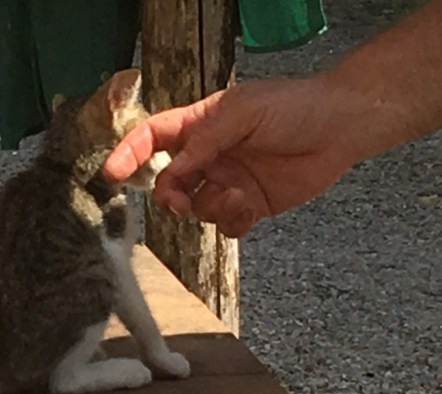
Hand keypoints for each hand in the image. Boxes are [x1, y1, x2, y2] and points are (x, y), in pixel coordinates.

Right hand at [102, 77, 359, 236]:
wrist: (341, 128)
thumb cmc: (293, 107)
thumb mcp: (242, 112)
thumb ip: (205, 141)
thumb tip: (175, 169)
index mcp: (200, 126)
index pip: (153, 138)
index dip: (129, 154)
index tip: (112, 173)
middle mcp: (209, 157)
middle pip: (169, 183)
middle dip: (170, 196)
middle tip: (180, 202)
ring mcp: (227, 182)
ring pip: (197, 209)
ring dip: (212, 207)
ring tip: (240, 196)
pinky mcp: (249, 206)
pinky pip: (226, 225)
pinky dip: (233, 222)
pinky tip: (250, 209)